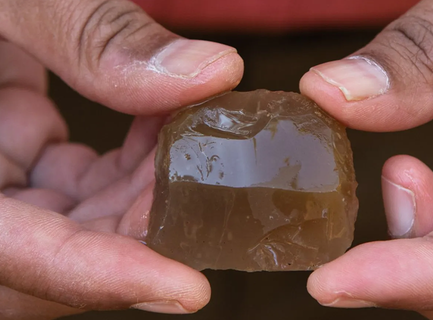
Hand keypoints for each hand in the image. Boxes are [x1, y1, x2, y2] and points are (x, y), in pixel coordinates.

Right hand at [0, 0, 241, 317]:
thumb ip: (89, 32)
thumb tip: (213, 73)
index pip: (9, 255)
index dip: (99, 276)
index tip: (188, 289)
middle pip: (50, 257)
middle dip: (139, 232)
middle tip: (209, 189)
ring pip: (72, 220)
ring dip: (146, 189)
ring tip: (198, 136)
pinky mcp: (8, 145)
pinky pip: (75, 178)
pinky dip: (131, 156)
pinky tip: (169, 112)